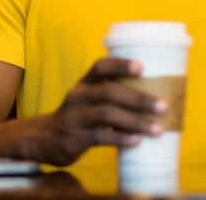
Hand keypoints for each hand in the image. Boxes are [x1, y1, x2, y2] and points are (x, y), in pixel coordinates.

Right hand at [25, 58, 166, 165]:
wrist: (42, 139)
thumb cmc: (77, 116)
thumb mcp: (87, 100)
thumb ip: (111, 96)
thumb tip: (153, 97)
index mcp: (84, 83)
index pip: (100, 66)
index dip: (120, 64)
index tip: (143, 67)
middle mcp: (77, 96)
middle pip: (109, 92)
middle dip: (138, 98)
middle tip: (163, 106)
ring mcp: (74, 117)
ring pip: (107, 115)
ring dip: (135, 122)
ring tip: (157, 129)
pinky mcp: (73, 138)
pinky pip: (100, 137)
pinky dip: (121, 139)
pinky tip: (137, 141)